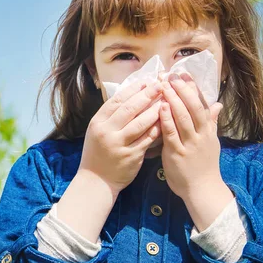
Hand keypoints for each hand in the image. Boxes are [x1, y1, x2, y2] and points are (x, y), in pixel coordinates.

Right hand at [79, 79, 163, 195]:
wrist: (96, 180)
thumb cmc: (99, 153)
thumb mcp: (98, 131)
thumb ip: (112, 116)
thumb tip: (131, 95)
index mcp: (97, 122)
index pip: (116, 100)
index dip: (132, 89)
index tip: (146, 82)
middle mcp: (107, 131)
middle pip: (129, 108)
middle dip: (146, 95)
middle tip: (160, 85)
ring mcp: (119, 144)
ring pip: (140, 122)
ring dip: (155, 110)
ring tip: (166, 100)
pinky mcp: (131, 155)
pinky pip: (148, 138)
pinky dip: (157, 128)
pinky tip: (166, 120)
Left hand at [158, 72, 226, 200]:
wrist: (202, 190)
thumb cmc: (204, 165)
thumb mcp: (211, 141)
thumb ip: (212, 122)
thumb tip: (218, 104)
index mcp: (208, 130)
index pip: (202, 103)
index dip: (193, 88)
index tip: (183, 74)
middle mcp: (202, 134)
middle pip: (193, 106)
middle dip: (182, 89)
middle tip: (171, 75)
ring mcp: (190, 144)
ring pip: (183, 117)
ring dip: (173, 99)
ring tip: (164, 85)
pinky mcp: (178, 154)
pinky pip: (172, 133)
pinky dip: (166, 119)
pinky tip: (160, 107)